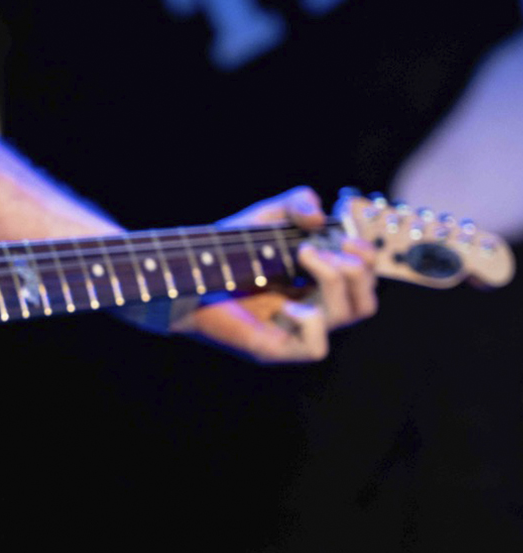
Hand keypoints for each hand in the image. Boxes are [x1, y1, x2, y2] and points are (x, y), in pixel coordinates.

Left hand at [169, 187, 377, 362]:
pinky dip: (312, 320)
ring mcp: (295, 332)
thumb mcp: (265, 217)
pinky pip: (315, 347)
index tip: (349, 233)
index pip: (365, 280)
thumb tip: (320, 217)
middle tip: (322, 245)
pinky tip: (288, 303)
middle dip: (359, 268)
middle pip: (365, 301)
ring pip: (349, 316)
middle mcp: (312, 309)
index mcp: (317, 285)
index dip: (369, 256)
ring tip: (303, 254)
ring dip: (336, 279)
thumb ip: (296, 204)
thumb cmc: (224, 251)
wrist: (183, 275)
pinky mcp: (275, 348)